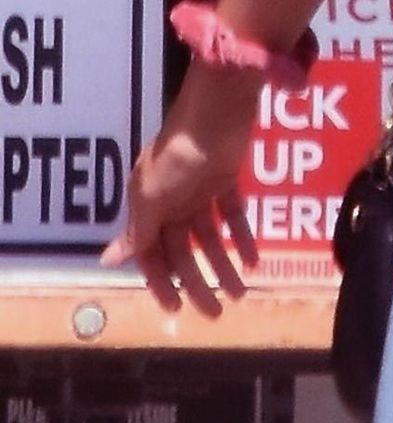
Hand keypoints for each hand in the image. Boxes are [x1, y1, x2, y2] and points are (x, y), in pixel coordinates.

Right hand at [99, 60, 262, 316]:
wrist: (217, 111)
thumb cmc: (178, 154)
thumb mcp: (152, 195)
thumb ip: (139, 230)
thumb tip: (109, 260)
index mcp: (147, 204)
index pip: (151, 252)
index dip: (161, 282)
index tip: (175, 309)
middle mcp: (170, 199)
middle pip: (182, 250)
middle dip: (198, 282)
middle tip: (216, 312)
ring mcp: (198, 189)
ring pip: (209, 237)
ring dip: (224, 265)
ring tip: (241, 293)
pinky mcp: (226, 178)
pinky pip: (233, 214)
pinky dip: (243, 237)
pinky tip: (254, 261)